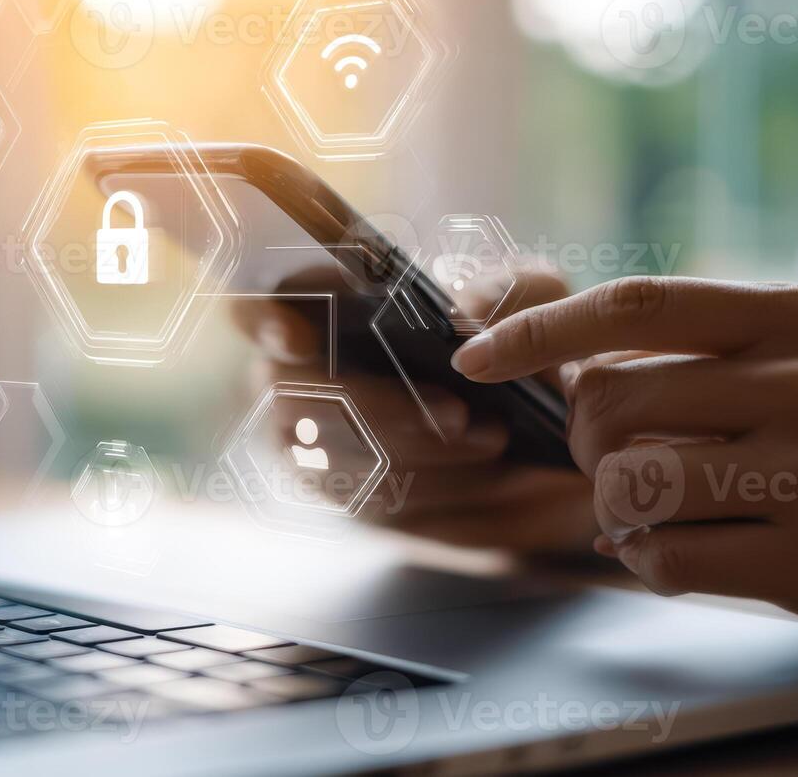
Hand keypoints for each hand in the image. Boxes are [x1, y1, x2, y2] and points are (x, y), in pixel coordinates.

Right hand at [234, 264, 596, 554]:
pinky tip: (487, 476)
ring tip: (492, 441)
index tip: (296, 336)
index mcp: (319, 307)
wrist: (545, 423)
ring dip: (415, 454)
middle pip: (295, 398)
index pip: (253, 309)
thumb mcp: (529, 297)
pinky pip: (371, 504)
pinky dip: (432, 492)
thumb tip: (462, 318)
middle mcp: (297, 377)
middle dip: (376, 407)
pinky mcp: (348, 497)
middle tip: (455, 413)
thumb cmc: (511, 337)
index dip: (260, 321)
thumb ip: (505, 292)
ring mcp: (313, 447)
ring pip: (333, 460)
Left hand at [452, 276, 797, 640]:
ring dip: (615, 505)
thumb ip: (704, 349)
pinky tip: (690, 550)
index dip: (539, 330)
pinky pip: (667, 558)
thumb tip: (564, 369)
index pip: (635, 307)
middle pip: (611, 403)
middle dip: (587, 440)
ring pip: (627, 483)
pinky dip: (650, 561)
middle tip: (623, 456)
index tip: (471, 353)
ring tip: (660, 507)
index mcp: (794, 317)